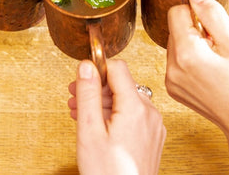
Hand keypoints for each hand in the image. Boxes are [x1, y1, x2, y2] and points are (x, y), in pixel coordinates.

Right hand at [68, 59, 165, 174]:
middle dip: (97, 89)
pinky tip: (99, 127)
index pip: (118, 68)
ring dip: (104, 103)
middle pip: (122, 85)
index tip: (81, 79)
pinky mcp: (153, 137)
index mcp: (136, 107)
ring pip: (126, 101)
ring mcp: (154, 125)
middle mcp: (150, 112)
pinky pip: (134, 116)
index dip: (97, 70)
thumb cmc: (106, 173)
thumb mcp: (89, 130)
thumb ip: (88, 93)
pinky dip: (116, 116)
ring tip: (81, 114)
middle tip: (74, 98)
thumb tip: (86, 65)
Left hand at [166, 0, 228, 174]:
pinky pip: (177, 61)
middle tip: (218, 46)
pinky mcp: (174, 89)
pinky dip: (191, 59)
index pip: (176, 12)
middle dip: (196, 30)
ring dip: (193, 44)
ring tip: (216, 60)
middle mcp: (171, 67)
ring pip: (176, 44)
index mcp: (185, 53)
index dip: (196, 12)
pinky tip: (210, 71)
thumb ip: (212, 14)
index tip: (213, 26)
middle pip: (175, 28)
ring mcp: (170, 80)